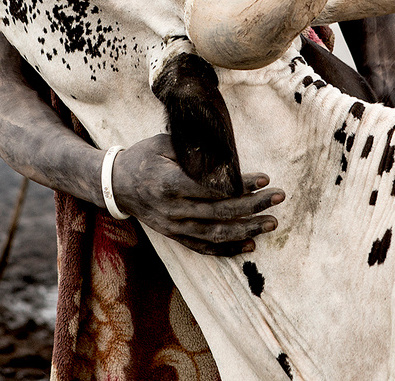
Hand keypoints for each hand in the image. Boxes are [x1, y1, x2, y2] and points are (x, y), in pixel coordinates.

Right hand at [110, 133, 284, 255]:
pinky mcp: (174, 236)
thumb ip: (194, 150)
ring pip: (214, 234)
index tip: (265, 179)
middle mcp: (172, 209)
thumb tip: (228, 154)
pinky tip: (250, 245)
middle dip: (252, 206)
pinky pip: (203, 248)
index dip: (240, 185)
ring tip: (271, 223)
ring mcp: (173, 226)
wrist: (116, 185)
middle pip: (218, 213)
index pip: (212, 188)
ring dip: (246, 230)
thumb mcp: (165, 144)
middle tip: (278, 198)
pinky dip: (227, 249)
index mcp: (169, 182)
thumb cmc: (144, 157)